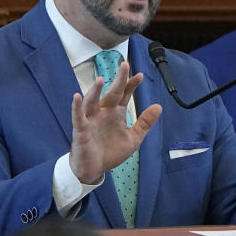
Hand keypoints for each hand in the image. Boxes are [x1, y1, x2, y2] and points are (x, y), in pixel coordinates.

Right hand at [68, 61, 160, 183]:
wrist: (94, 170)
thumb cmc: (110, 152)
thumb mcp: (133, 138)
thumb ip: (145, 123)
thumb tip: (158, 106)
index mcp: (116, 114)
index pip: (124, 95)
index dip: (131, 85)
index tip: (140, 76)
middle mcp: (103, 113)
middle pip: (111, 94)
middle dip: (118, 80)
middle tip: (125, 66)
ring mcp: (91, 120)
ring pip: (92, 102)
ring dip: (96, 91)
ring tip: (101, 80)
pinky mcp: (81, 130)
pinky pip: (78, 117)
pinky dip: (76, 107)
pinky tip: (77, 97)